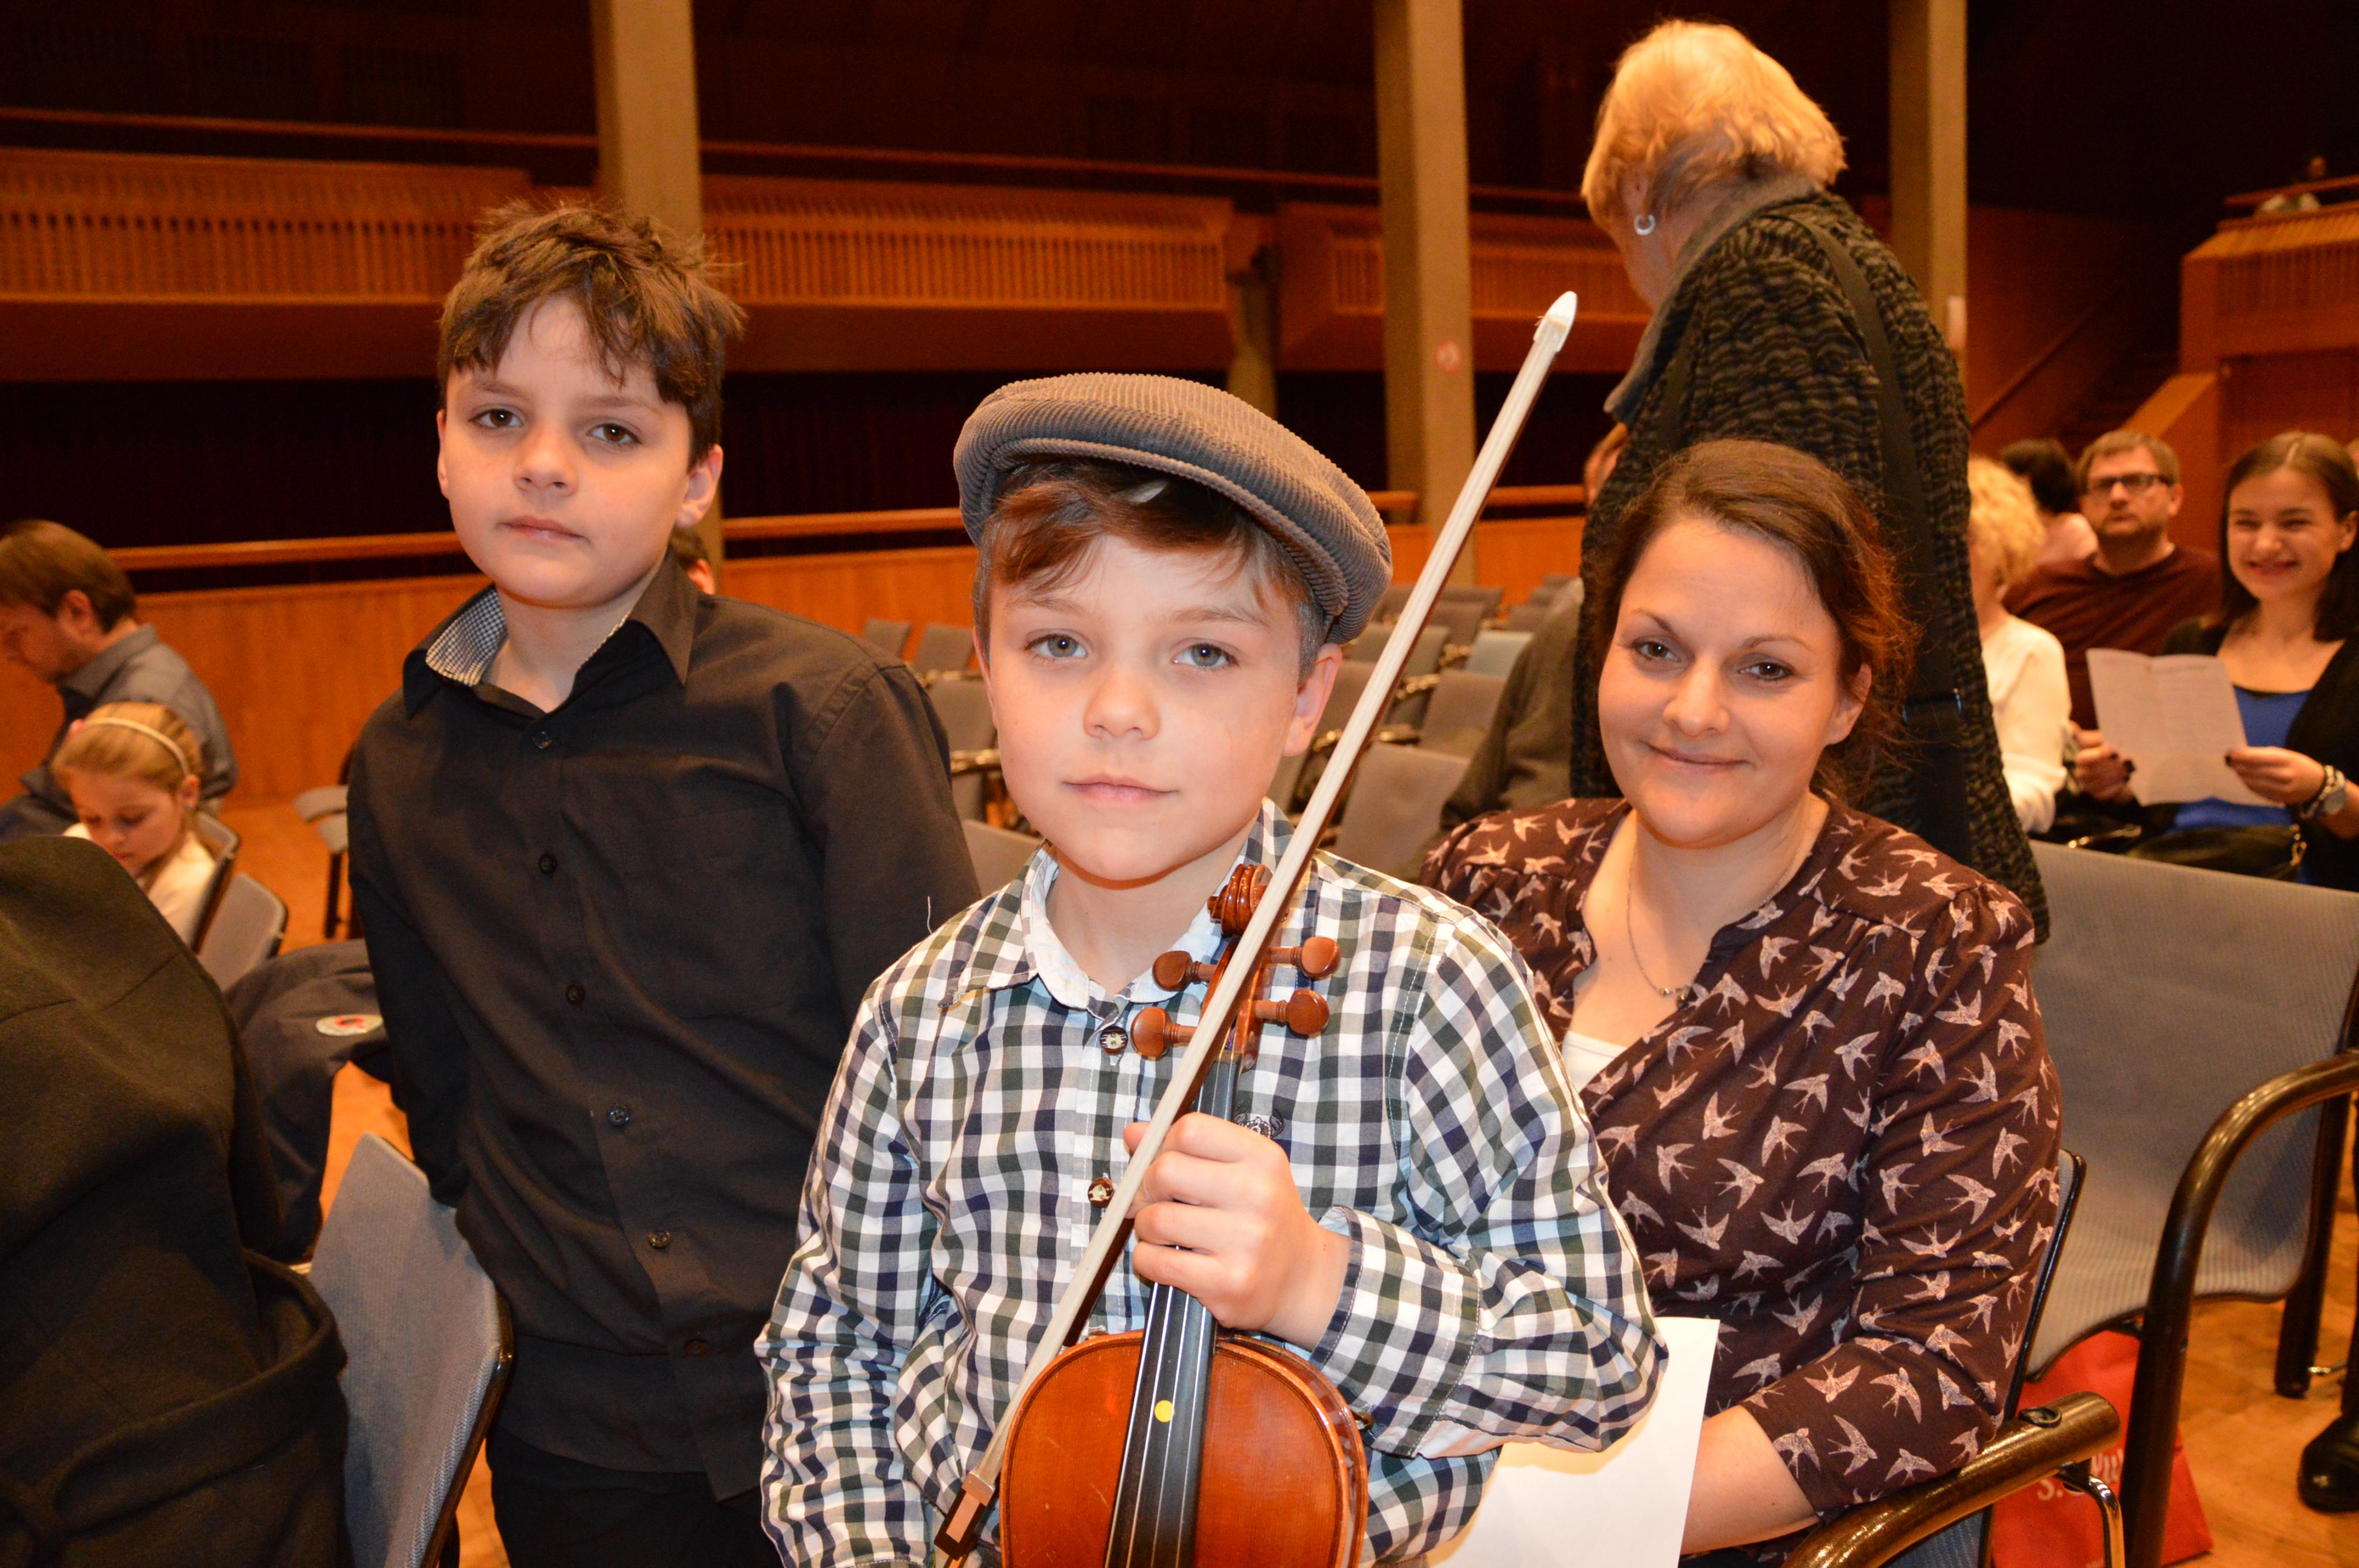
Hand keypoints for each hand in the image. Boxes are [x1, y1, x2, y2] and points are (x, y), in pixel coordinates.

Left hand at [1124, 1113, 1348, 1347]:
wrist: (1301, 1279)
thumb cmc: (1261, 1217)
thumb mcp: (1240, 1170)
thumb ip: (1188, 1146)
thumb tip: (1132, 1134)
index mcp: (1262, 1157)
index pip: (1190, 1129)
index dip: (1163, 1145)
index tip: (1164, 1163)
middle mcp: (1258, 1195)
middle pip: (1165, 1171)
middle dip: (1147, 1188)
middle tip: (1156, 1202)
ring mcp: (1246, 1242)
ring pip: (1155, 1219)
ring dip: (1146, 1227)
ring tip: (1164, 1234)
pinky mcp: (1229, 1283)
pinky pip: (1156, 1263)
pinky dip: (1147, 1260)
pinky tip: (1166, 1259)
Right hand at [2071, 729, 2133, 800]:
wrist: (2122, 767)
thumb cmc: (2114, 752)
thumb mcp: (2107, 741)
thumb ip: (2096, 736)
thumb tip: (2072, 725)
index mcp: (2081, 758)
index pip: (2083, 759)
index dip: (2098, 756)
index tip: (2115, 752)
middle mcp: (2080, 773)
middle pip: (2091, 772)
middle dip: (2110, 767)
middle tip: (2127, 761)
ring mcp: (2088, 785)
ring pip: (2098, 783)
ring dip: (2115, 776)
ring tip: (2129, 769)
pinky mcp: (2097, 795)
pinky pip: (2104, 794)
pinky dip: (2116, 786)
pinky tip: (2125, 779)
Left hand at [2226, 746, 2326, 807]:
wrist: (2317, 785)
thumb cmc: (2298, 765)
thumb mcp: (2286, 755)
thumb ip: (2265, 755)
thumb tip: (2241, 753)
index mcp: (2287, 760)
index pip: (2259, 758)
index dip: (2243, 756)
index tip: (2230, 753)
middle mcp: (2284, 775)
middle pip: (2254, 771)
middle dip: (2239, 765)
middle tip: (2228, 761)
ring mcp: (2281, 789)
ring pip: (2254, 782)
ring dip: (2242, 775)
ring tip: (2235, 769)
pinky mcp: (2278, 799)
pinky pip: (2258, 791)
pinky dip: (2249, 784)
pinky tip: (2244, 779)